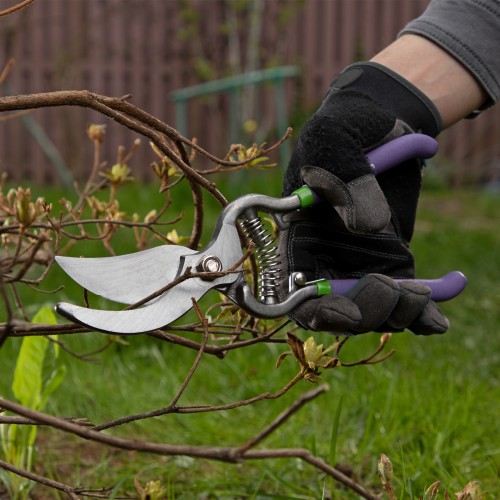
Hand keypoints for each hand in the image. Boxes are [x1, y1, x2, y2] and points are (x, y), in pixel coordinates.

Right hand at [280, 62, 448, 334]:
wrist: (380, 122)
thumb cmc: (345, 126)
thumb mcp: (335, 138)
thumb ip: (343, 177)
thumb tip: (367, 227)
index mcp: (297, 237)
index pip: (294, 294)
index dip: (317, 313)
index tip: (351, 314)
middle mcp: (324, 257)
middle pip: (337, 314)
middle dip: (370, 313)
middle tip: (401, 292)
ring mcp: (359, 262)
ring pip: (375, 313)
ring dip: (402, 314)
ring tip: (425, 293)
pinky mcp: (392, 261)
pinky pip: (406, 299)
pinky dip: (428, 309)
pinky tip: (449, 289)